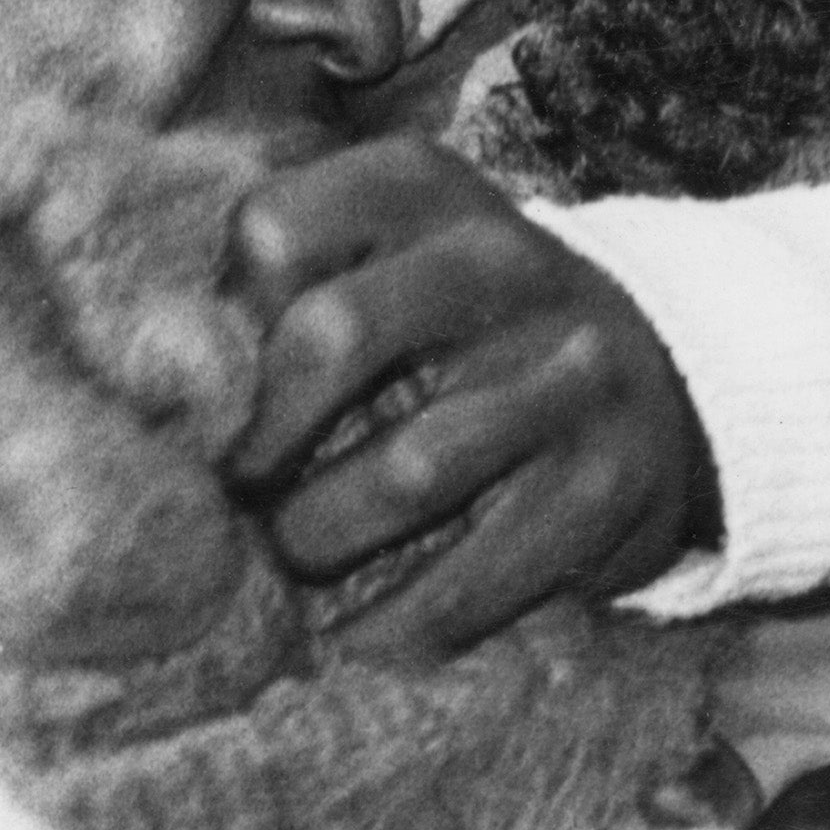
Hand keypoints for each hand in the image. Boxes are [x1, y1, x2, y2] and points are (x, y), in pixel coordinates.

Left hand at [222, 139, 716, 642]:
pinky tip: (358, 639)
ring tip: (298, 557)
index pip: (276, 228)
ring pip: (407, 467)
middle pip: (333, 336)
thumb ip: (297, 288)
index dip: (224, 325)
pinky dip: (399, 624)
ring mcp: (564, 375)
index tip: (218, 393)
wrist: (665, 384)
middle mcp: (502, 264)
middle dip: (263, 440)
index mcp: (427, 191)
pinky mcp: (599, 487)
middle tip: (241, 494)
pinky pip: (473, 576)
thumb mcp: (398, 261)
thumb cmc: (470, 334)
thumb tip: (164, 393)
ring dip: (323, 534)